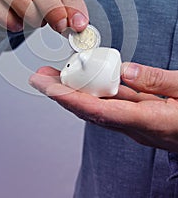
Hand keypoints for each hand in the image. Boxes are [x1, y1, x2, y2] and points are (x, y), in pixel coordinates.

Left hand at [30, 63, 177, 152]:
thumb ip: (157, 80)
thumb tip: (125, 70)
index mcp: (149, 121)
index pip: (99, 112)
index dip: (69, 99)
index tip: (47, 87)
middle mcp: (137, 127)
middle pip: (90, 110)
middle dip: (61, 93)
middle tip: (40, 76)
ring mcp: (136, 123)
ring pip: (97, 106)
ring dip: (74, 91)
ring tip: (56, 73)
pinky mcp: (138, 117)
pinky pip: (111, 103)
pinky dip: (94, 90)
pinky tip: (85, 78)